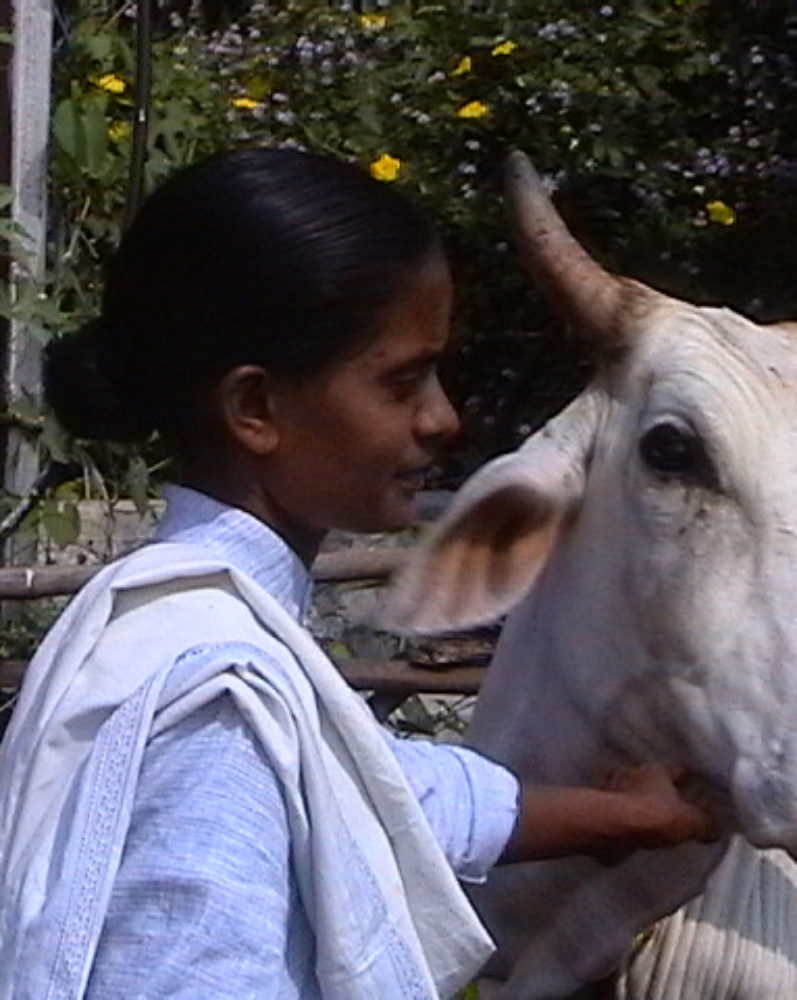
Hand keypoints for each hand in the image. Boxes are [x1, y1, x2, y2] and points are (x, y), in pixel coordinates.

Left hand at [605, 761, 719, 849]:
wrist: (610, 828)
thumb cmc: (652, 816)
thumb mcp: (690, 821)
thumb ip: (706, 823)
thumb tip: (717, 828)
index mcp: (656, 769)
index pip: (678, 770)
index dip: (690, 780)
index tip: (699, 789)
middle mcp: (632, 773)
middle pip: (652, 780)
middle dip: (661, 792)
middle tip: (674, 807)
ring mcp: (613, 789)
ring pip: (632, 794)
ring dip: (640, 804)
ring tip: (653, 822)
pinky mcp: (600, 808)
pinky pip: (618, 811)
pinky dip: (626, 819)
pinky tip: (634, 832)